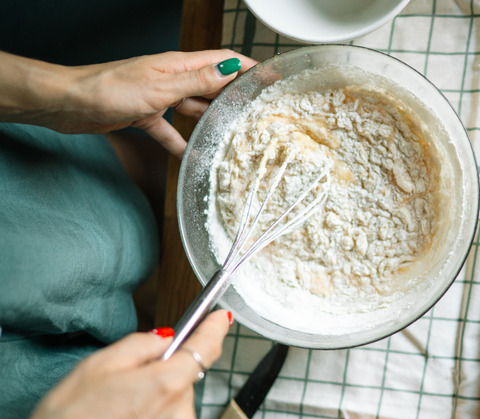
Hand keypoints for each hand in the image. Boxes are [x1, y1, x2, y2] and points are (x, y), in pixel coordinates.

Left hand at [0, 50, 256, 156]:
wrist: (68, 103)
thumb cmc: (109, 89)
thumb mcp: (161, 87)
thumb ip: (197, 81)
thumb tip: (231, 70)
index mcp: (178, 65)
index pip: (222, 60)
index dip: (248, 67)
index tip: (270, 76)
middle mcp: (171, 78)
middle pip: (211, 84)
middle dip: (234, 95)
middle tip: (257, 110)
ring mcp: (158, 96)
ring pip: (193, 107)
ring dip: (210, 119)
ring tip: (232, 132)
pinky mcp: (144, 114)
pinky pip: (169, 130)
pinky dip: (180, 141)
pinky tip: (190, 154)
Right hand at [15, 310, 232, 418]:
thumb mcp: (100, 364)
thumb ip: (141, 344)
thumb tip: (165, 338)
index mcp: (167, 384)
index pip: (206, 347)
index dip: (215, 328)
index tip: (220, 317)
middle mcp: (179, 412)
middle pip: (186, 372)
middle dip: (164, 365)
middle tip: (127, 373)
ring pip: (175, 395)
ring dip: (156, 390)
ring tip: (117, 401)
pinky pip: (167, 415)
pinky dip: (150, 409)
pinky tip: (122, 415)